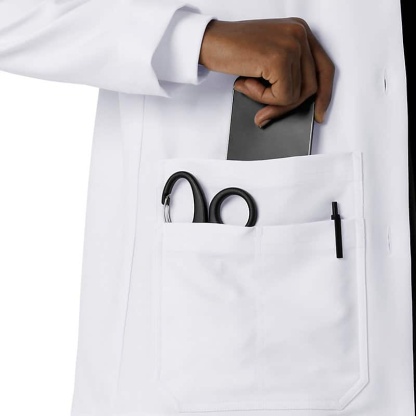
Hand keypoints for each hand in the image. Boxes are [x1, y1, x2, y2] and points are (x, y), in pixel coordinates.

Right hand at [199, 18, 334, 127]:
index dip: (325, 94)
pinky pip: (282, 96)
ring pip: (296, 94)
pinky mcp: (280, 58)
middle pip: (311, 86)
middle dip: (287, 105)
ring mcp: (292, 45)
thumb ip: (286, 75)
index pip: (324, 68)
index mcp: (300, 31)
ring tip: (248, 86)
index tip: (319, 113)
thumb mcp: (267, 59)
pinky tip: (246, 82)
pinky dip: (262, 98)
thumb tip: (294, 103)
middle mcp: (300, 34)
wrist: (209, 41)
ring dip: (269, 100)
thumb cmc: (232, 49)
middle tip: (265, 114)